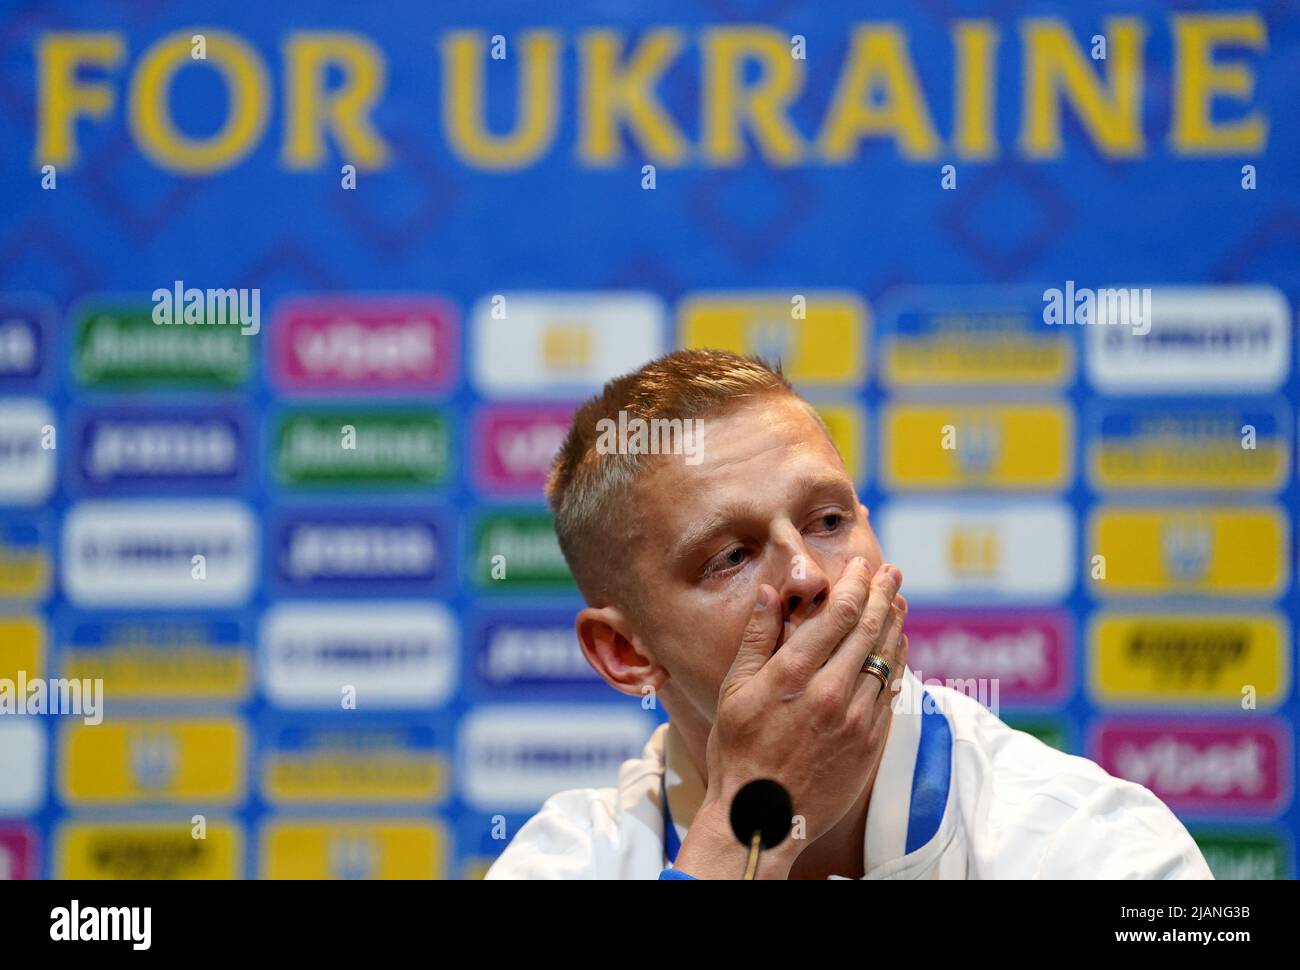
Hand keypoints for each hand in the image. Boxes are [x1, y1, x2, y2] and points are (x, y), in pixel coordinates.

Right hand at [673, 558, 907, 877]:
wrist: (763, 818)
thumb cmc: (739, 752)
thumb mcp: (734, 691)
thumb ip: (756, 639)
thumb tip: (769, 593)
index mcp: (793, 676)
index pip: (837, 615)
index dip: (854, 584)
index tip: (860, 565)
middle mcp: (830, 693)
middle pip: (869, 629)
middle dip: (882, 594)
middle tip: (891, 573)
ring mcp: (855, 719)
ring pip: (887, 659)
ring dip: (894, 625)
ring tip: (898, 601)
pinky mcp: (871, 743)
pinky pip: (891, 692)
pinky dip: (898, 663)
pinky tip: (897, 648)